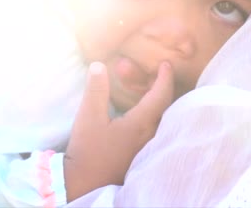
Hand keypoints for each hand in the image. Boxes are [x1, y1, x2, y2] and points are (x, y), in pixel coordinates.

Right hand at [64, 61, 174, 201]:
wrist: (85, 185)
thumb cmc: (88, 151)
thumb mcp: (88, 117)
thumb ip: (96, 90)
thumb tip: (99, 65)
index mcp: (141, 124)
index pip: (161, 95)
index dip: (165, 78)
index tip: (166, 64)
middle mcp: (150, 135)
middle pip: (165, 106)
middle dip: (162, 87)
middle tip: (155, 73)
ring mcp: (147, 146)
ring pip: (161, 117)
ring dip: (157, 100)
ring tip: (147, 88)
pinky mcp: (141, 153)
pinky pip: (155, 127)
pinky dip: (152, 113)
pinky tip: (140, 110)